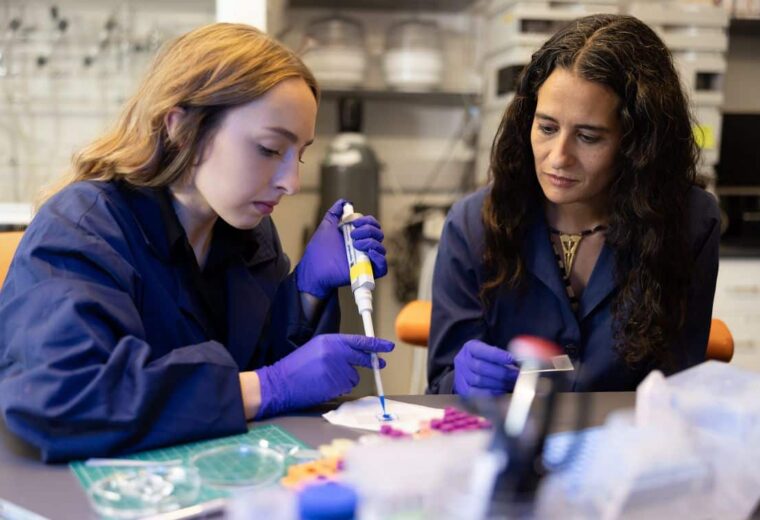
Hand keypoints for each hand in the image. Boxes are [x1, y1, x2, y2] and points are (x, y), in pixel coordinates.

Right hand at [256, 334, 393, 416]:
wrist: (280, 383)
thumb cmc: (297, 367)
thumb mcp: (316, 348)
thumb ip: (336, 349)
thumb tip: (357, 354)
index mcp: (330, 341)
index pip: (359, 341)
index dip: (376, 344)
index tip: (388, 346)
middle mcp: (335, 352)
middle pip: (363, 357)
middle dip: (372, 362)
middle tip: (379, 364)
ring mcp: (336, 369)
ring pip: (354, 376)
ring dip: (346, 379)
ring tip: (326, 378)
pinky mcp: (335, 384)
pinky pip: (346, 387)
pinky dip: (339, 388)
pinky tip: (324, 386)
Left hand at [295, 199, 386, 298]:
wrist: (314, 269)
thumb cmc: (318, 250)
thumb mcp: (327, 227)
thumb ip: (334, 213)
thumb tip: (343, 202)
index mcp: (357, 236)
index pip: (372, 225)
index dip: (367, 221)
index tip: (354, 222)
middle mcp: (363, 247)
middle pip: (379, 234)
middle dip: (368, 230)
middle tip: (352, 234)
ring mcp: (366, 260)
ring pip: (381, 248)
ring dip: (371, 242)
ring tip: (355, 244)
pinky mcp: (367, 272)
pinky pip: (382, 266)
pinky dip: (379, 258)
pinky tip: (369, 252)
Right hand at [454, 339, 518, 396]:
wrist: (469, 371)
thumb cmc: (485, 361)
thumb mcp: (491, 352)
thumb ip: (503, 355)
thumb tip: (522, 360)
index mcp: (470, 348)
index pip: (483, 351)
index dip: (498, 356)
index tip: (513, 360)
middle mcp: (462, 361)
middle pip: (481, 367)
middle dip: (502, 372)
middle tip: (517, 376)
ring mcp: (461, 376)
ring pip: (480, 381)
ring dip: (499, 383)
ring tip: (513, 384)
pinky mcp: (463, 390)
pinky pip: (477, 393)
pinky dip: (491, 393)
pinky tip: (502, 391)